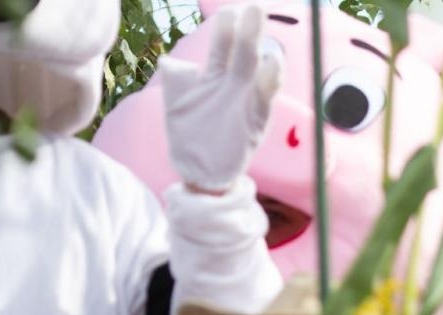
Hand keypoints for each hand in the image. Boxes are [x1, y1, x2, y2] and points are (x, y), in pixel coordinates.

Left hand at [161, 5, 282, 193]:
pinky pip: (264, 99)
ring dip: (263, 52)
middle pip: (242, 52)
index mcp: (213, 76)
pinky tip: (271, 65)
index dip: (226, 27)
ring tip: (265, 39)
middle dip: (248, 30)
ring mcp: (245, 102)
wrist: (199, 171)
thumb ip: (176, 78)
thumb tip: (170, 61)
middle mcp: (233, 85)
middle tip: (255, 7)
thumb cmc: (188, 134)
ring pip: (256, 73)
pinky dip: (269, 81)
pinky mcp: (254, 121)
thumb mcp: (175, 101)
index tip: (228, 11)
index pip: (222, 45)